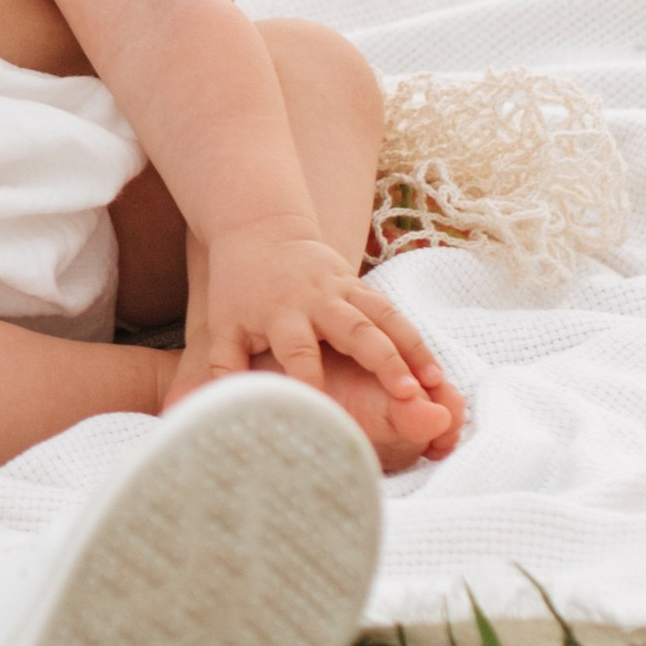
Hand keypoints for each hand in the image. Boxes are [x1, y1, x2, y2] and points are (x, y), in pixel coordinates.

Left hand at [196, 222, 446, 407]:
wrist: (261, 229)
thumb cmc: (238, 287)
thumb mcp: (222, 325)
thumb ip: (222, 367)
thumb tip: (210, 410)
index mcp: (281, 312)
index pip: (299, 353)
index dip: (312, 384)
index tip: (326, 416)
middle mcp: (318, 299)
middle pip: (355, 330)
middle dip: (383, 361)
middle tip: (409, 394)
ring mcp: (344, 288)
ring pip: (385, 318)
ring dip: (412, 350)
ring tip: (435, 384)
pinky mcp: (360, 285)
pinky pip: (393, 312)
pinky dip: (416, 339)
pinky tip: (436, 370)